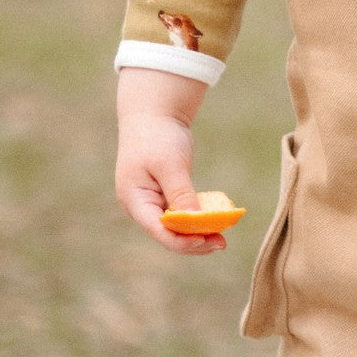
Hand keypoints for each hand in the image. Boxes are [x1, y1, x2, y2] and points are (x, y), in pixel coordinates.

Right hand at [115, 67, 224, 253]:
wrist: (153, 113)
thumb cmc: (157, 136)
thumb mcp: (170, 164)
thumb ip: (180, 193)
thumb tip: (195, 222)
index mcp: (135, 200)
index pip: (158, 230)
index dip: (182, 241)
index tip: (207, 241)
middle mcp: (142, 206)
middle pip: (167, 233)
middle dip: (193, 241)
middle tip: (221, 243)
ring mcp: (152, 201)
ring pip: (175, 227)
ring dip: (197, 233)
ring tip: (221, 238)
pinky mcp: (165, 194)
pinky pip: (181, 214)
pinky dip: (196, 218)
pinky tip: (214, 221)